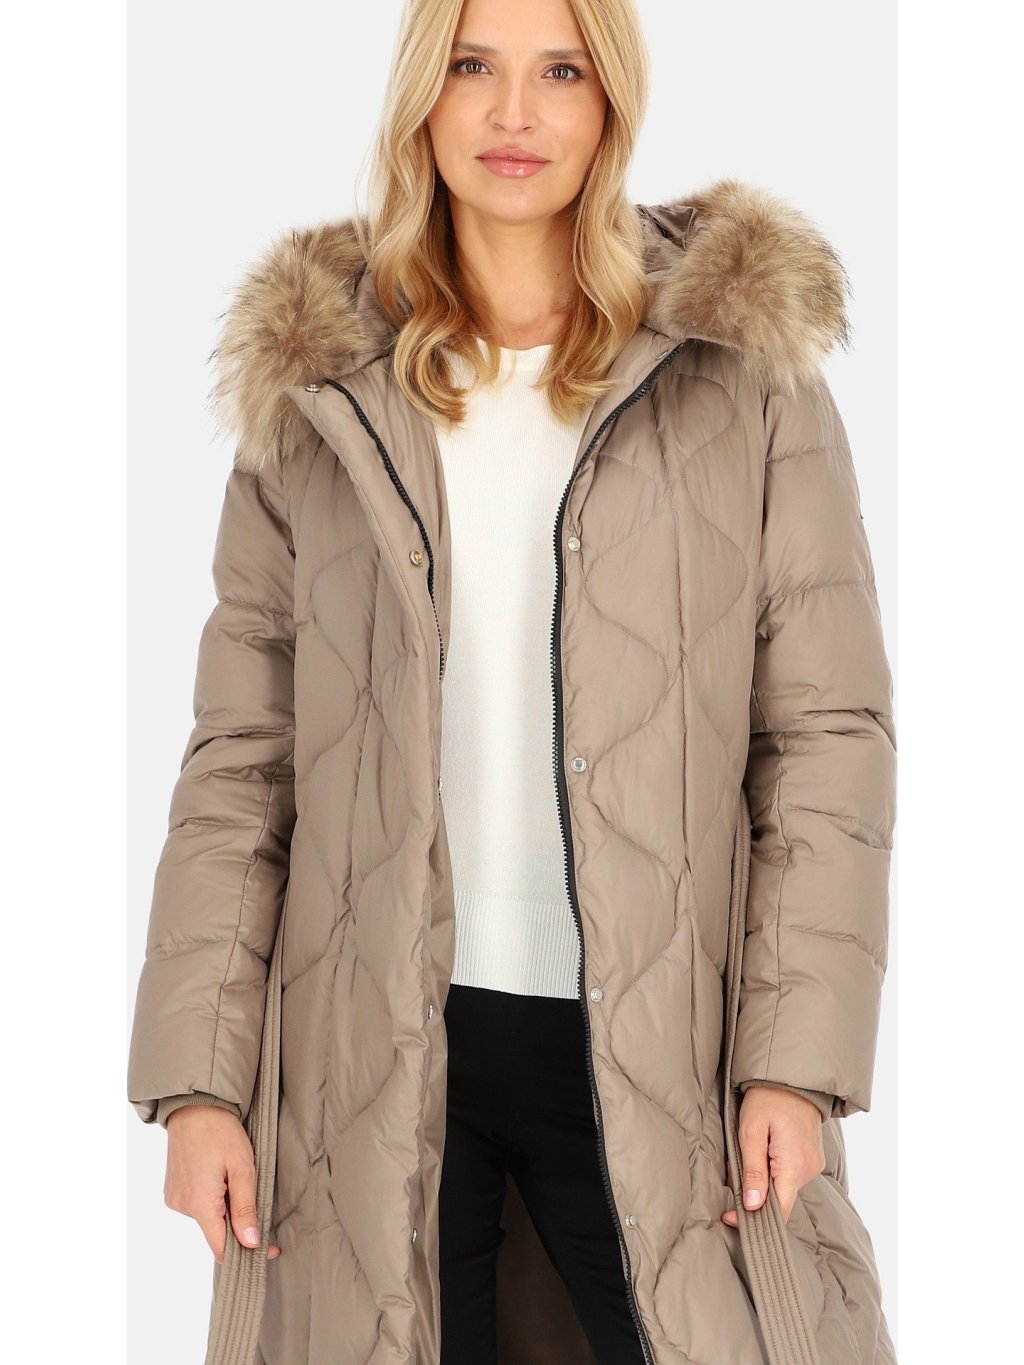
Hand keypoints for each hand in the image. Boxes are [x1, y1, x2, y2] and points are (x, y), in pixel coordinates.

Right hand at [164, 1106, 281, 1261]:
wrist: (194, 1106)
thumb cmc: (220, 1132)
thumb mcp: (243, 1168)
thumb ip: (246, 1208)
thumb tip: (250, 1243)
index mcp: (200, 1204)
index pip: (222, 1248)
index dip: (246, 1252)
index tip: (268, 1248)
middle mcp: (182, 1206)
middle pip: (215, 1232)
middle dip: (238, 1226)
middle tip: (257, 1204)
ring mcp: (174, 1198)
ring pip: (207, 1218)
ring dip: (224, 1209)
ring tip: (234, 1179)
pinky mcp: (172, 1190)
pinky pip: (196, 1205)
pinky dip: (211, 1199)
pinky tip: (219, 1178)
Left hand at [721, 1087, 825, 1227]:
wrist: (792, 1077)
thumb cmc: (768, 1099)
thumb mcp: (751, 1131)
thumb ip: (752, 1170)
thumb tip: (752, 1205)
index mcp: (794, 1167)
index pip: (778, 1212)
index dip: (754, 1219)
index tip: (730, 1217)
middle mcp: (808, 1170)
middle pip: (780, 1201)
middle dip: (755, 1199)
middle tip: (730, 1188)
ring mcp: (812, 1165)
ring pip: (784, 1188)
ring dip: (763, 1183)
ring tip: (745, 1163)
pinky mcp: (811, 1158)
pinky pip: (790, 1175)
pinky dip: (774, 1173)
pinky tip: (761, 1158)